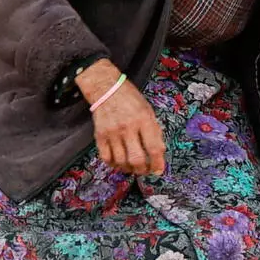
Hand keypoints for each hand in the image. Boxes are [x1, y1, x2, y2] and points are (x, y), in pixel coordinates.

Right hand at [80, 60, 165, 175]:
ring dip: (129, 169)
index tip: (159, 170)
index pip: (153, 148)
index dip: (157, 163)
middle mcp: (127, 127)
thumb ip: (154, 131)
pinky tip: (120, 163)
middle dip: (143, 170)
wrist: (106, 89)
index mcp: (143, 120)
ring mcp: (112, 132)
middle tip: (146, 171)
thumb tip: (160, 152)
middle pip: (136, 159)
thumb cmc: (130, 99)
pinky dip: (114, 164)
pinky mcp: (100, 135)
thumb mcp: (149, 111)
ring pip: (121, 161)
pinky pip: (106, 157)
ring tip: (134, 168)